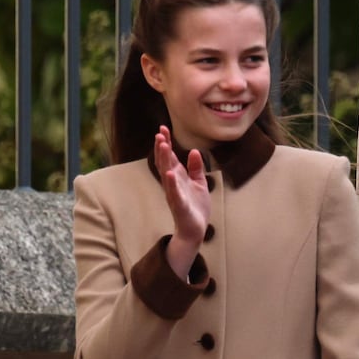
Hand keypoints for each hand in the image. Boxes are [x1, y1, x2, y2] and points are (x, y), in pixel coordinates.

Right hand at [154, 126, 210, 278]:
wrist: (196, 229)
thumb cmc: (196, 206)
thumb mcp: (199, 183)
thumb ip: (196, 168)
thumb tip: (194, 151)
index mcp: (178, 177)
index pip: (169, 157)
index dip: (166, 143)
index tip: (163, 128)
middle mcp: (173, 184)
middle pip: (165, 163)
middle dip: (162, 148)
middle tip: (159, 133)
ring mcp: (175, 194)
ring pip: (167, 175)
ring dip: (164, 160)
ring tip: (163, 146)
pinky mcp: (180, 206)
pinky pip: (174, 193)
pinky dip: (172, 184)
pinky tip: (170, 173)